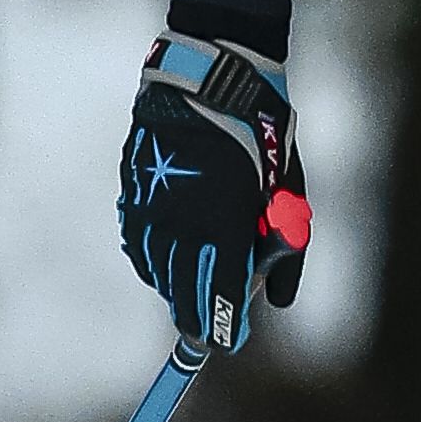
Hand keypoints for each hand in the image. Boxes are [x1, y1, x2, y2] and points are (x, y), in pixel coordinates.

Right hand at [118, 39, 311, 353]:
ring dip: (176, 289)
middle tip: (209, 328)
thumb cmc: (261, 135)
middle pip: (183, 295)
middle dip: (198, 316)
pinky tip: (169, 260)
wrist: (209, 79)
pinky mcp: (132, 195)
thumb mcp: (287, 192)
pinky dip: (154, 262)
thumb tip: (276, 303)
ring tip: (192, 291)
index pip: (220, 296)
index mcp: (223, 222)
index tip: (229, 342)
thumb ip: (285, 250)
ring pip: (158, 274)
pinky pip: (140, 247)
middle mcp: (181, 222)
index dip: (224, 327)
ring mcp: (151, 209)